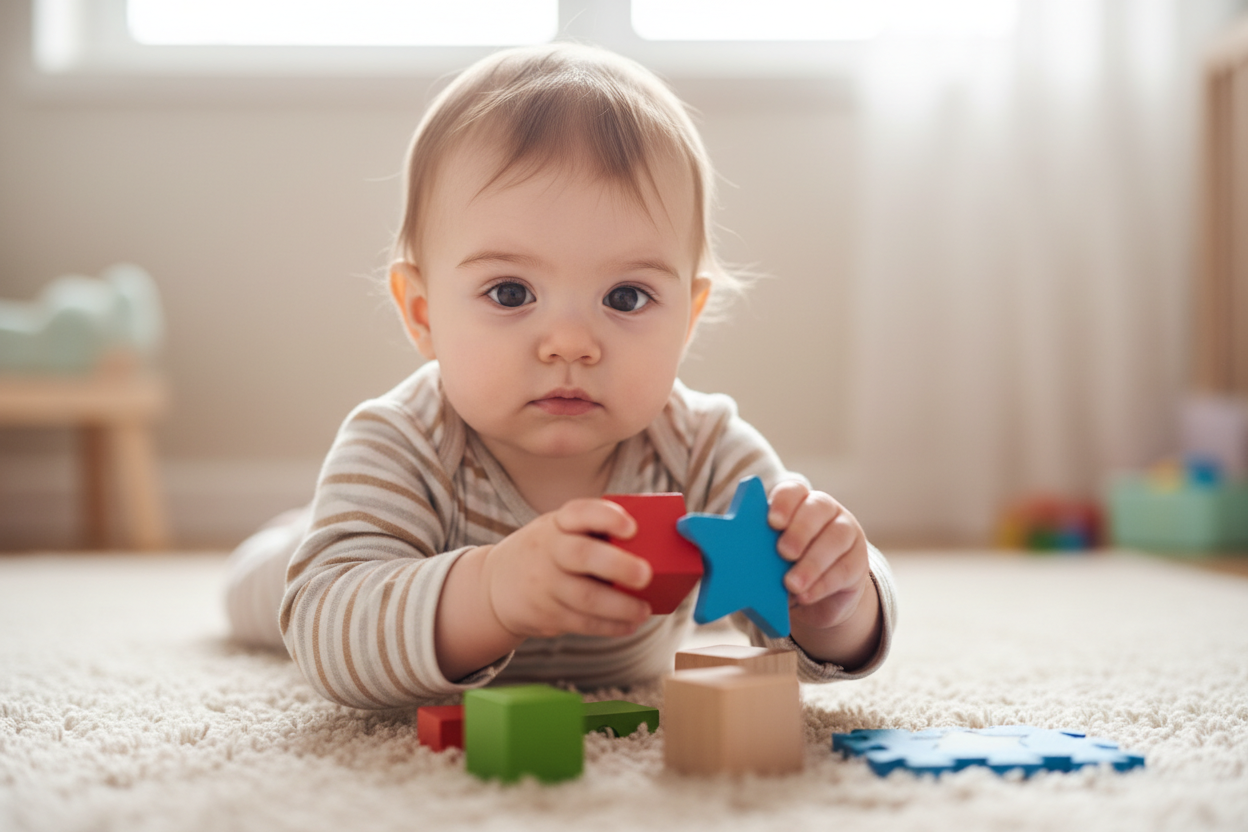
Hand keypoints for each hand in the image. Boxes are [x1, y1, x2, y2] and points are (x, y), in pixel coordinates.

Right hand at [480, 499, 653, 639]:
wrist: (496, 585)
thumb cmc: (547, 552)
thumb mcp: (560, 531)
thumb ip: (594, 533)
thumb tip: (655, 546)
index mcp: (557, 523)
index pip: (579, 512)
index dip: (606, 517)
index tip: (631, 526)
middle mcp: (549, 550)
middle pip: (581, 555)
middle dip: (616, 565)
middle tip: (645, 575)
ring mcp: (546, 584)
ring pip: (584, 597)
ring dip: (619, 606)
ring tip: (644, 610)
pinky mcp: (547, 614)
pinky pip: (582, 623)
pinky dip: (609, 626)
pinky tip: (629, 624)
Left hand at [768, 481, 871, 632]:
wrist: (815, 600)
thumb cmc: (782, 570)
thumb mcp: (768, 560)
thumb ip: (760, 554)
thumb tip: (748, 562)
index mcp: (797, 503)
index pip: (793, 490)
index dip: (784, 502)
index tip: (772, 522)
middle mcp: (825, 511)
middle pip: (818, 507)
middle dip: (800, 530)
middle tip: (783, 553)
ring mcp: (846, 532)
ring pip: (836, 537)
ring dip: (812, 562)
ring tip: (792, 584)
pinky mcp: (858, 561)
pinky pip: (845, 568)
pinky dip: (823, 584)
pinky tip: (806, 595)